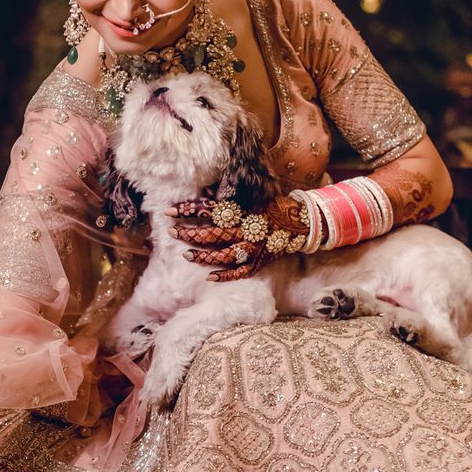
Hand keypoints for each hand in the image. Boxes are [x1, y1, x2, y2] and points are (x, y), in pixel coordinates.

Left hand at [166, 193, 309, 281]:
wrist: (302, 222)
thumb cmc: (274, 208)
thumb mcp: (253, 197)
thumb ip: (230, 200)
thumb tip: (204, 194)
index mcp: (243, 212)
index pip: (210, 210)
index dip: (188, 209)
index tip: (169, 210)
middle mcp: (246, 230)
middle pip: (213, 233)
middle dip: (190, 233)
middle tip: (170, 231)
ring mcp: (253, 247)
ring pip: (223, 254)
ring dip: (203, 255)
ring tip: (186, 254)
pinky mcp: (259, 261)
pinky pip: (240, 271)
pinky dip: (225, 275)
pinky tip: (209, 277)